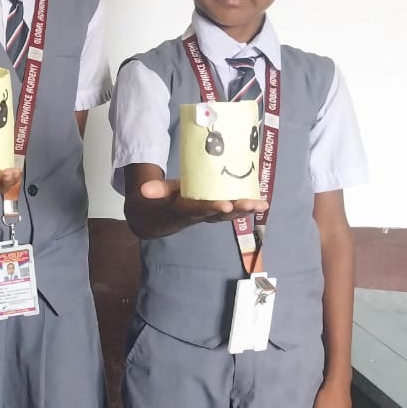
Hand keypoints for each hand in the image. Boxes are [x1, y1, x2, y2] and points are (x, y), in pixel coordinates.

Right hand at [138, 177, 267, 222]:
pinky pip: (233, 211)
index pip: (198, 209)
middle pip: (220, 214)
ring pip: (230, 215)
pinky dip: (247, 207)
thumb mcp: (157, 194)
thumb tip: (144, 190)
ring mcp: (210, 214)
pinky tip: (262, 203)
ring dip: (246, 210)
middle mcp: (200, 214)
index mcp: (184, 209)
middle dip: (236, 210)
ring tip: (261, 205)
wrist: (162, 217)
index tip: (225, 205)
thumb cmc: (164, 199)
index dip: (212, 207)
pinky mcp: (217, 212)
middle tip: (251, 204)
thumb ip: (155, 191)